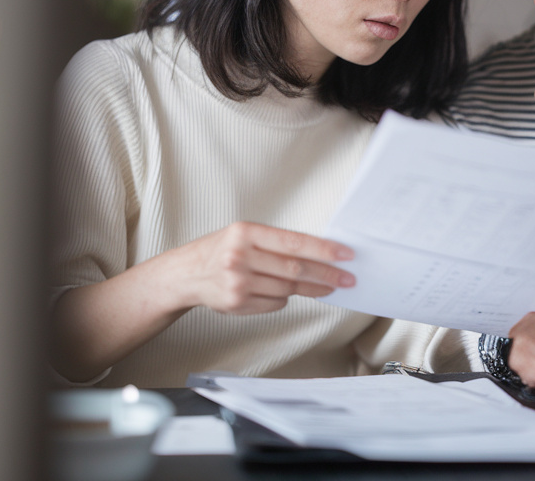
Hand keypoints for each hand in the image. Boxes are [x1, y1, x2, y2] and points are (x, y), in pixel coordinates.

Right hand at [174, 222, 354, 315]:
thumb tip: (320, 252)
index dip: (323, 250)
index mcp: (244, 232)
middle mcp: (239, 256)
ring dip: (309, 289)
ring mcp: (237, 282)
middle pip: (294, 269)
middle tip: (346, 279)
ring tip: (325, 287)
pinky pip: (275, 303)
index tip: (345, 255)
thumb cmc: (221, 250)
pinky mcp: (237, 303)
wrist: (188, 273)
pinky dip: (284, 299)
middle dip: (326, 275)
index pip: (293, 242)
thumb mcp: (245, 235)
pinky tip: (283, 293)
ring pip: (286, 289)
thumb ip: (277, 243)